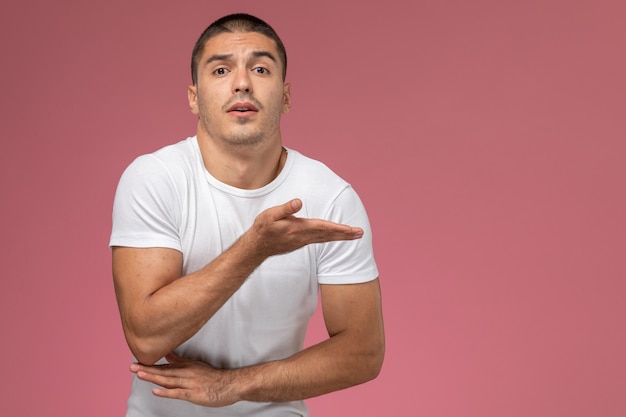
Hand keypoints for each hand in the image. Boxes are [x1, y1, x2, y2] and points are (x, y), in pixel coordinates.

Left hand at [130, 353, 239, 406]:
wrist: (230, 384)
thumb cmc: (214, 376)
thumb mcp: (196, 365)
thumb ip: (181, 361)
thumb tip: (167, 356)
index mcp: (186, 366)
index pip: (164, 366)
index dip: (150, 365)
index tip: (136, 363)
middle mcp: (186, 373)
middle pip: (163, 372)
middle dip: (146, 369)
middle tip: (131, 367)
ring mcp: (189, 383)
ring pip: (168, 380)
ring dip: (153, 377)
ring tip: (139, 374)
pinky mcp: (193, 393)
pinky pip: (178, 392)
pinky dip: (166, 392)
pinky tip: (156, 390)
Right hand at [249, 199, 363, 257]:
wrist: (256, 248)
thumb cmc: (263, 229)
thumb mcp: (270, 215)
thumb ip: (285, 209)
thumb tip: (299, 201)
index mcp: (299, 228)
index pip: (322, 228)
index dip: (337, 228)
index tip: (350, 229)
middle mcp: (304, 236)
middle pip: (328, 235)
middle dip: (345, 234)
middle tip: (361, 233)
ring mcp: (303, 241)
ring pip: (326, 238)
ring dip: (341, 237)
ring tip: (354, 235)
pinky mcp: (301, 242)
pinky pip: (320, 240)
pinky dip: (330, 238)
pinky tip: (336, 236)